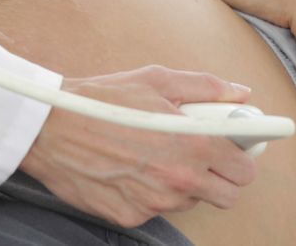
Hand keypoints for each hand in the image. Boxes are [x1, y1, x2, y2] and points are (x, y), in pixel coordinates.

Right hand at [20, 66, 256, 227]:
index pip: (246, 169)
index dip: (243, 158)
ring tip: (154, 155)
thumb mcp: (155, 81)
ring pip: (190, 202)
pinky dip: (149, 193)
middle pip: (227, 196)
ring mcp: (154, 202)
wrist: (49, 129)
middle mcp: (178, 179)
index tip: (236, 149)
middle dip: (220, 177)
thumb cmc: (101, 101)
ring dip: (182, 183)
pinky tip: (130, 169)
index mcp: (193, 144)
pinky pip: (155, 209)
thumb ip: (205, 88)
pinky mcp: (130, 215)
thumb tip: (239, 93)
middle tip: (200, 156)